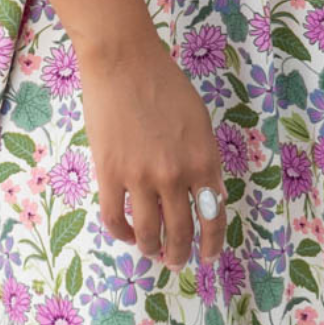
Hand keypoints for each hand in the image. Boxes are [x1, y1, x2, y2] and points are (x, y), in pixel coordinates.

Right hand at [79, 31, 227, 269]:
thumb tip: (210, 196)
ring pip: (149, 233)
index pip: (213, 216)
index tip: (208, 256)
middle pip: (182, 231)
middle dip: (181, 253)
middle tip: (177, 262)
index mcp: (203, 160)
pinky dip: (123, 234)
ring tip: (152, 253)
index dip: (212, 243)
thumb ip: (205, 159)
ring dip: (153, 250)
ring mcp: (141, 177)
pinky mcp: (110, 174)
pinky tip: (128, 234)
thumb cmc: (165, 83)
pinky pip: (116, 219)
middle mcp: (176, 175)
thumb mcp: (200, 121)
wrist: (124, 61)